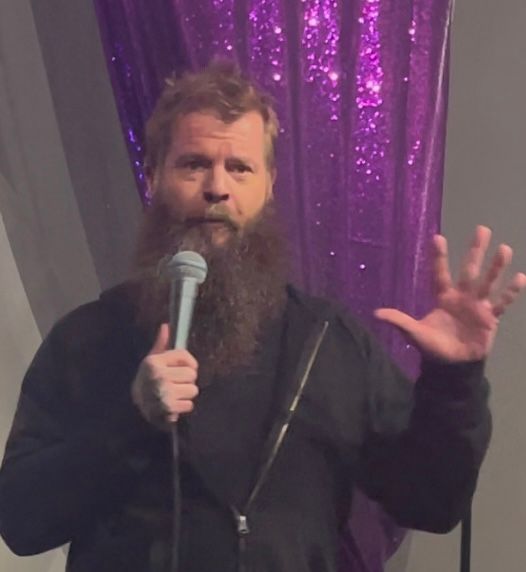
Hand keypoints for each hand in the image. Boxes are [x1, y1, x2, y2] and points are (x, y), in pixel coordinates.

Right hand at [131, 324, 198, 427]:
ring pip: (193, 390)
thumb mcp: (151, 362)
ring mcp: (164, 392)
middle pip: (192, 374)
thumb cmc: (147, 382)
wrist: (135, 411)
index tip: (185, 367)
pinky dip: (183, 407)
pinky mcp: (169, 408)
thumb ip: (161, 344)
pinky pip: (190, 405)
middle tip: (175, 385)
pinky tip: (172, 406)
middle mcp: (158, 375)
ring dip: (185, 395)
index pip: (184, 355)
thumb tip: (166, 326)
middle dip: (186, 381)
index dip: (189, 362)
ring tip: (174, 395)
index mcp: (154, 362)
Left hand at [375, 226, 525, 362]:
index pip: (440, 273)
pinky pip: (502, 302)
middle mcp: (462, 296)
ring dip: (496, 266)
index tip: (437, 237)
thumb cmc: (433, 346)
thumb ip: (399, 321)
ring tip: (504, 249)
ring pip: (488, 281)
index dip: (439, 257)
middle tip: (482, 229)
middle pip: (469, 269)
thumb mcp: (414, 333)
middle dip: (475, 251)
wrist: (453, 365)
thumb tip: (376, 313)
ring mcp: (478, 305)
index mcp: (443, 297)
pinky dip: (511, 292)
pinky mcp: (490, 318)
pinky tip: (520, 277)